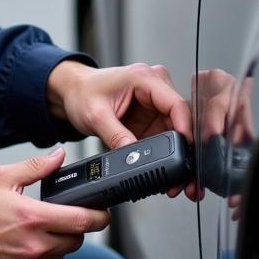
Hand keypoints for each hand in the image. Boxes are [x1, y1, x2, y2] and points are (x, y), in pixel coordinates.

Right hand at [0, 148, 108, 258]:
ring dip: (61, 240)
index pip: (81, 220)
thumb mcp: (2, 177)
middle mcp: (36, 246)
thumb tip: (59, 156)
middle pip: (77, 239)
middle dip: (77, 225)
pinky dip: (46, 254)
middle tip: (64, 213)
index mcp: (33, 217)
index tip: (104, 211)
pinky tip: (29, 241)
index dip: (99, 215)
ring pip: (63, 254)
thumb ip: (35, 167)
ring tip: (41, 226)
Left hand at [46, 60, 194, 197]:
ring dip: (179, 155)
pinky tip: (167, 170)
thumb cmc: (82, 92)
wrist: (73, 92)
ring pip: (178, 131)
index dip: (185, 129)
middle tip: (184, 177)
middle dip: (185, 150)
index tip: (185, 152)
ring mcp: (155, 103)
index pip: (176, 103)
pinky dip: (169, 154)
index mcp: (144, 78)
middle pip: (182, 120)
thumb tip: (134, 156)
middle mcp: (154, 87)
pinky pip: (168, 136)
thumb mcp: (95, 115)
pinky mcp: (152, 117)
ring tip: (176, 181)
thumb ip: (116, 135)